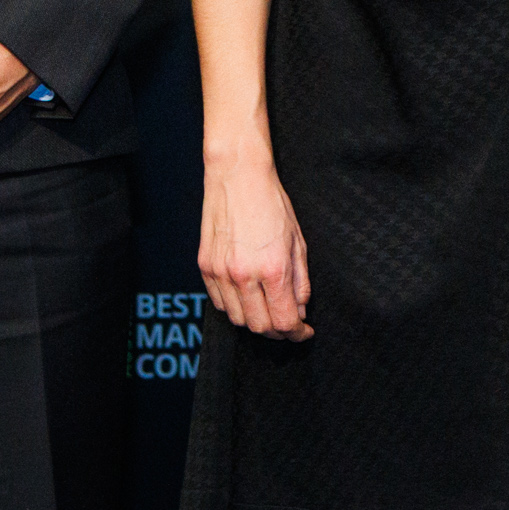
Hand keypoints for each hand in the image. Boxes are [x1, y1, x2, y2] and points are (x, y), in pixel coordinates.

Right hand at [199, 135, 312, 338]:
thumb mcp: (298, 240)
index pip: (283, 322)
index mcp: (273, 269)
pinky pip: (219, 303)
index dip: (296, 333)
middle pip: (259, 326)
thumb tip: (299, 309)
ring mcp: (221, 273)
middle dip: (278, 331)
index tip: (303, 331)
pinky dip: (235, 307)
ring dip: (255, 320)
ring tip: (268, 307)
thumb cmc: (271, 203)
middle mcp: (244, 275)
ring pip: (238, 319)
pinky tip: (247, 295)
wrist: (238, 176)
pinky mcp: (205, 267)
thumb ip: (300, 280)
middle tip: (288, 322)